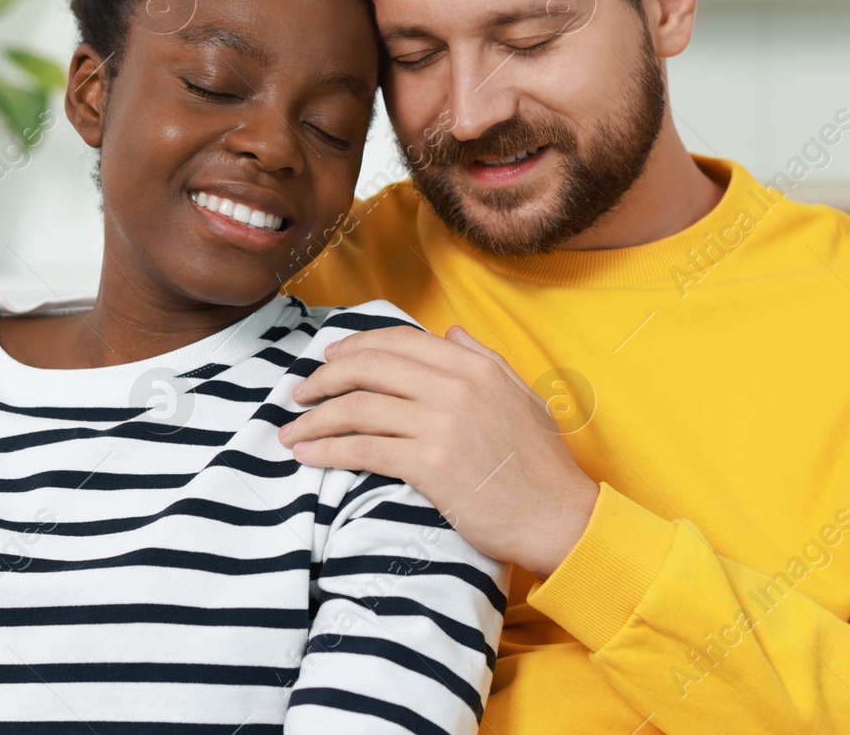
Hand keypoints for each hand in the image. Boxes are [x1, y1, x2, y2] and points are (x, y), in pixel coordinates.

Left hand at [277, 323, 599, 577]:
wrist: (558, 517)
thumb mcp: (521, 396)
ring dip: (316, 419)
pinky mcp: (430, 465)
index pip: (398, 341)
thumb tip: (449, 332)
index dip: (355, 347)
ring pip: (358, 407)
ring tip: (292, 431)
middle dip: (324, 378)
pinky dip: (328, 450)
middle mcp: (456, 386)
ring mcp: (441, 424)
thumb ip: (483, 358)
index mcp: (475, 366)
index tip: (329, 360)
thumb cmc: (541, 464)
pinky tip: (308, 456)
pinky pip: (364, 448)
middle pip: (370, 367)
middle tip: (301, 393)